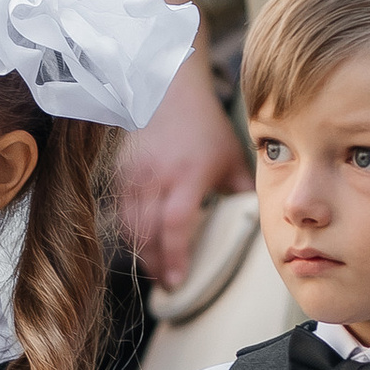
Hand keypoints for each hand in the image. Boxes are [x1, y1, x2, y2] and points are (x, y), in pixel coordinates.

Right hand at [116, 35, 247, 283]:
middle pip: (147, 233)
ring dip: (140, 251)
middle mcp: (155, 177)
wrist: (165, 87)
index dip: (174, 256)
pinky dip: (127, 231)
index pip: (175, 225)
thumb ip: (240, 186)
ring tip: (154, 268)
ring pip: (128, 226)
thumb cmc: (200, 121)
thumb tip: (253, 212)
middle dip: (155, 263)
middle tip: (167, 283)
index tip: (178, 280)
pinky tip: (139, 243)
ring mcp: (131, 175)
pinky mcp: (116, 172)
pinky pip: (117, 211)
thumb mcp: (229, 152)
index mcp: (186, 174)